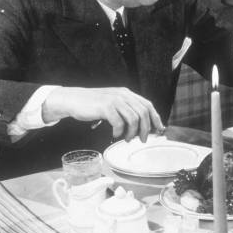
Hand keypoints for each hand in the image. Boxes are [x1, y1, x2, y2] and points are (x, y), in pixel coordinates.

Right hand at [42, 87, 163, 141]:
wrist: (74, 100)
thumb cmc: (93, 104)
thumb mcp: (113, 103)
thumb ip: (126, 109)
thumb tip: (141, 125)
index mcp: (127, 93)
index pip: (147, 104)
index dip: (155, 117)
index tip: (159, 129)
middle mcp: (123, 95)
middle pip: (143, 112)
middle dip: (146, 129)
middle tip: (142, 139)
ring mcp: (115, 100)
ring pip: (133, 118)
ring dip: (132, 132)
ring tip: (127, 139)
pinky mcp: (106, 107)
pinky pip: (119, 122)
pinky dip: (119, 131)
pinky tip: (115, 134)